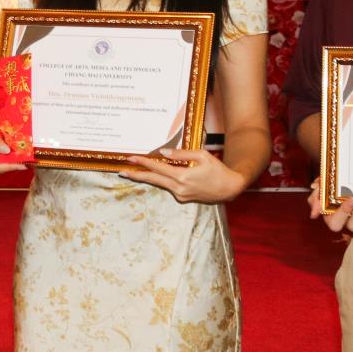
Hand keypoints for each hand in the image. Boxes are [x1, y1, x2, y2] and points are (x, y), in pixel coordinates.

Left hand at [118, 148, 247, 203]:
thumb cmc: (218, 169)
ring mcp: (181, 195)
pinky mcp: (183, 198)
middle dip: (137, 175)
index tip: (130, 158)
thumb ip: (181, 154)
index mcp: (183, 177)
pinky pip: (170, 187)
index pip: (158, 168)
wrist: (230, 188)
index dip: (143, 163)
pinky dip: (164, 180)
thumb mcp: (201, 156)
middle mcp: (179, 188)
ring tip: (136, 171)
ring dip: (148, 177)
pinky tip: (161, 174)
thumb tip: (163, 153)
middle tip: (122, 171)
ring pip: (160, 184)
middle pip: (153, 180)